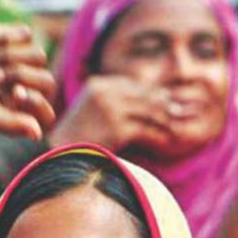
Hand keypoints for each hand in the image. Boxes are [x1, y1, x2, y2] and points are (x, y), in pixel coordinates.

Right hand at [0, 23, 55, 139]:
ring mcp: (14, 61)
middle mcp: (19, 86)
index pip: (46, 110)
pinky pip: (26, 35)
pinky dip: (10, 38)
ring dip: (13, 57)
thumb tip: (38, 134)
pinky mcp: (6, 37)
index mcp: (15, 109)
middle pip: (47, 81)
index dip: (37, 101)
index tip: (14, 94)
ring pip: (39, 56)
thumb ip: (9, 123)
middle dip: (24, 76)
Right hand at [49, 75, 172, 151]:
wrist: (56, 153)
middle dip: (164, 104)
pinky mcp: (117, 127)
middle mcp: (105, 92)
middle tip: (181, 111)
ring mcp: (111, 109)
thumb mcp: (91, 110)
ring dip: (165, 120)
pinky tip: (167, 141)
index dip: (152, 92)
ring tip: (176, 127)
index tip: (168, 98)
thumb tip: (143, 102)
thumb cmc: (75, 136)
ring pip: (149, 111)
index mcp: (98, 84)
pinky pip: (146, 130)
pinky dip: (159, 136)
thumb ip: (113, 101)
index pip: (133, 84)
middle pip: (144, 95)